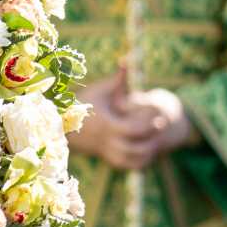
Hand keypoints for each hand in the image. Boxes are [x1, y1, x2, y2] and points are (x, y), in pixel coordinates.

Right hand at [74, 71, 188, 170]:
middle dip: (152, 140)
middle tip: (161, 127)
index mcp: (107, 124)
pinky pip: (128, 165)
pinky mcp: (108, 158)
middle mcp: (107, 141)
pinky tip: (147, 149)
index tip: (160, 118)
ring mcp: (107, 152)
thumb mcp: (100, 90)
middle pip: (136, 148)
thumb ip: (117, 80)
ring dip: (148, 152)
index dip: (149, 126)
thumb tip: (126, 61)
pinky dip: (140, 161)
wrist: (65, 125)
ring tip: (156, 139)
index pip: (133, 130)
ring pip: (133, 160)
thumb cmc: (84, 103)